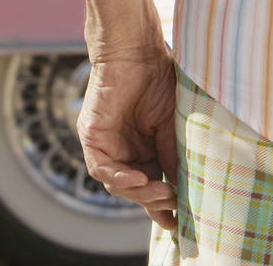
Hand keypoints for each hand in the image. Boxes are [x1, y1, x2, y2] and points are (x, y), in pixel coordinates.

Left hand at [75, 47, 179, 229]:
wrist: (137, 50)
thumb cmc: (158, 79)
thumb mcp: (171, 127)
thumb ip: (171, 157)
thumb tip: (181, 190)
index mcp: (143, 147)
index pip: (150, 185)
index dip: (163, 205)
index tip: (180, 222)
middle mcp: (123, 149)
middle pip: (134, 189)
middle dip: (153, 203)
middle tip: (174, 207)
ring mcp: (106, 143)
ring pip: (116, 184)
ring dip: (140, 192)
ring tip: (163, 192)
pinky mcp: (92, 135)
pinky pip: (100, 168)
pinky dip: (119, 177)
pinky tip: (139, 179)